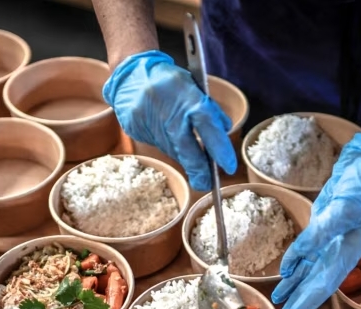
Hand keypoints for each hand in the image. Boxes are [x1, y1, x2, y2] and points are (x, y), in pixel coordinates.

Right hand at [103, 50, 236, 190]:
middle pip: (186, 147)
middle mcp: (168, 111)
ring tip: (190, 156)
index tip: (229, 167)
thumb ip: (210, 109)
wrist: (131, 74)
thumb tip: (224, 132)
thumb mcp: (194, 86)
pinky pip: (159, 146)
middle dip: (199, 169)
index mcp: (187, 97)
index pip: (207, 125)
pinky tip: (170, 138)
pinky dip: (169, 148)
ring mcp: (150, 122)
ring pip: (173, 150)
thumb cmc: (169, 81)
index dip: (219, 148)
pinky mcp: (137, 129)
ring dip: (185, 157)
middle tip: (206, 183)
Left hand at [271, 133, 360, 308]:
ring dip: (296, 287)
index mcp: (347, 251)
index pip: (324, 283)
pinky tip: (286, 275)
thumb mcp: (344, 208)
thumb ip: (321, 232)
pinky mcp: (323, 228)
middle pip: (316, 282)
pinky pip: (307, 253)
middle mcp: (339, 251)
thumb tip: (302, 256)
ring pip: (310, 270)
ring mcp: (331, 240)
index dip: (309, 301)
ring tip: (280, 302)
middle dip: (301, 301)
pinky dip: (296, 265)